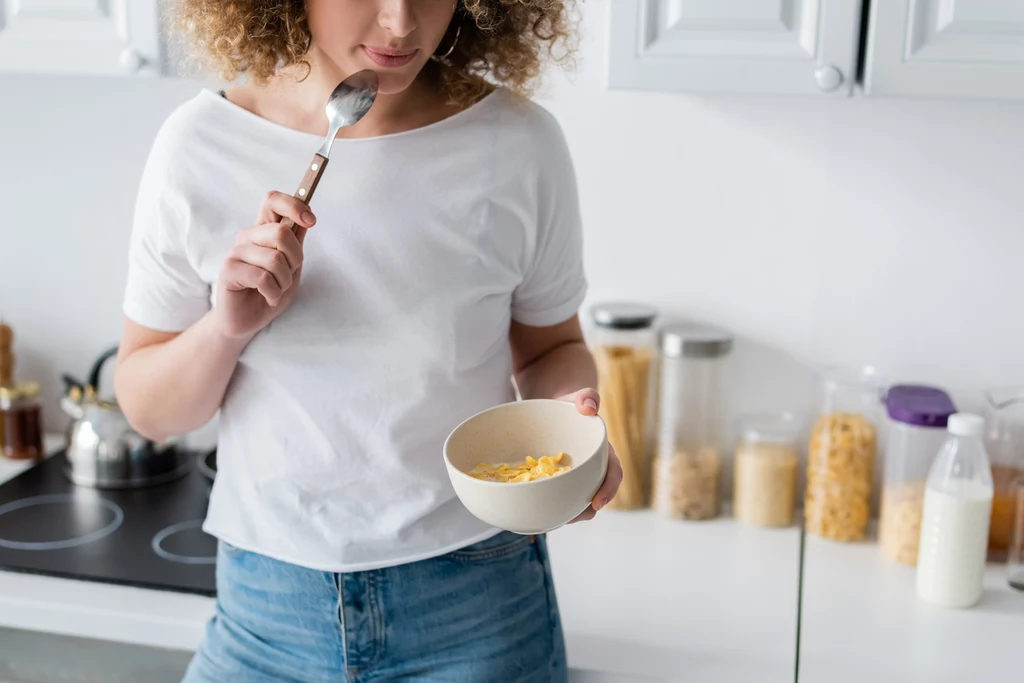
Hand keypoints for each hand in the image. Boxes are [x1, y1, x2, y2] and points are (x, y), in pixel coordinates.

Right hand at [214, 192, 315, 339]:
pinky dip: (273, 293)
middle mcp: (248, 237)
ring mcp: (236, 252)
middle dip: (295, 259)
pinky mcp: (228, 270)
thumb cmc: (269, 292)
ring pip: (275, 259)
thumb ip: (296, 242)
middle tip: (287, 275)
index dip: (294, 205)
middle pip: (281, 232)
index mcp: (263, 231)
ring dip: (284, 282)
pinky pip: (263, 277)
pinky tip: (268, 297)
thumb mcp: (291, 267)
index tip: (311, 220)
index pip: (272, 201)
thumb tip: (307, 217)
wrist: (248, 321)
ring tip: (276, 290)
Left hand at [559, 387, 622, 523]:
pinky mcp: (560, 480)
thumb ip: (586, 397)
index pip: (613, 473)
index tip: (598, 502)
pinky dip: (555, 505)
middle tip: (572, 518)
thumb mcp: (578, 398)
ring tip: (556, 518)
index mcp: (603, 452)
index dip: (609, 489)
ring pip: (579, 500)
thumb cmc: (570, 405)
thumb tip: (589, 407)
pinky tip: (541, 511)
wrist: (555, 410)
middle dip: (588, 509)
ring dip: (571, 512)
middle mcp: (593, 468)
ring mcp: (577, 476)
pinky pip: (562, 496)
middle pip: (597, 494)